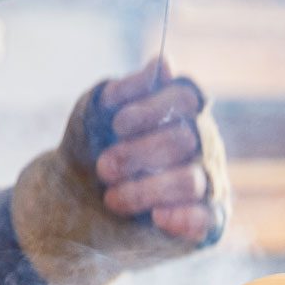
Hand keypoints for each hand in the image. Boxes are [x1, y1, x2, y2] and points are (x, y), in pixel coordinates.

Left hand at [92, 60, 219, 243]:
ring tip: (111, 198)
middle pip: (186, 139)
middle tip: (103, 168)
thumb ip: (127, 90)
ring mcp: (208, 181)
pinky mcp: (207, 220)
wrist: (75, 202)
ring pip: (191, 180)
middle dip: (138, 154)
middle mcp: (203, 143)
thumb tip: (164, 64)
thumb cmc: (91, 150)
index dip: (152, 110)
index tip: (117, 125)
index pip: (186, 99)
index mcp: (182, 112)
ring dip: (145, 190)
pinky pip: (207, 218)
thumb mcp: (96, 115)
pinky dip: (181, 217)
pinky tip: (155, 217)